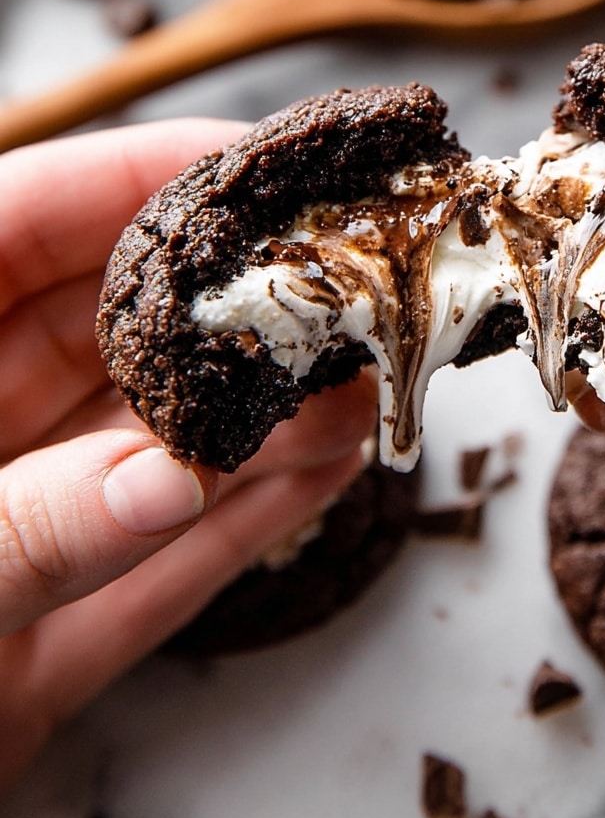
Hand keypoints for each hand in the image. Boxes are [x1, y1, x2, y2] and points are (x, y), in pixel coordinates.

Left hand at [0, 120, 377, 791]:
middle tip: (332, 280)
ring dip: (262, 416)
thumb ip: (14, 536)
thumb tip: (165, 479)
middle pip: (101, 336)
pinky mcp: (35, 650)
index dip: (131, 180)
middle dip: (226, 305)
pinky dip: (245, 520)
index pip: (10, 228)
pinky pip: (158, 568)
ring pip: (147, 452)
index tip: (249, 167)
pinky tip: (327, 466)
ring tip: (358, 375)